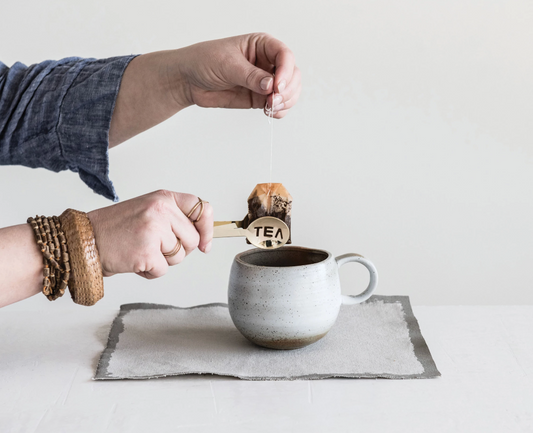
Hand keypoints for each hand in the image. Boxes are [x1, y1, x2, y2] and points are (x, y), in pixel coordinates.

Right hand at [87, 190, 212, 278]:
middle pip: (192, 239)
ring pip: (180, 256)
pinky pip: (163, 270)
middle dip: (178, 249)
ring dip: (163, 260)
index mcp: (163, 198)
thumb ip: (174, 218)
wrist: (85, 240)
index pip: (201, 208)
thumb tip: (203, 237)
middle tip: (153, 244)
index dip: (207, 228)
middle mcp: (161, 210)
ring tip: (141, 249)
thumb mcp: (148, 210)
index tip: (205, 242)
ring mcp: (155, 230)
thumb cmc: (116, 228)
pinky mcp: (147, 251)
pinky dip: (150, 271)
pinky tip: (135, 260)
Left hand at [170, 33, 301, 118]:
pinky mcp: (259, 98)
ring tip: (271, 107)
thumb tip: (270, 85)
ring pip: (289, 92)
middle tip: (274, 100)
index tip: (277, 85)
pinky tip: (271, 112)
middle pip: (292, 75)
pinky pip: (277, 106)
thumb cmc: (205, 62)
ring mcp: (265, 82)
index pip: (284, 55)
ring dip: (286, 102)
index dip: (286, 71)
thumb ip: (250, 76)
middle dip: (288, 89)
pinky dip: (279, 111)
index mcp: (262, 45)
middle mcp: (267, 63)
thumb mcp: (227, 65)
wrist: (189, 80)